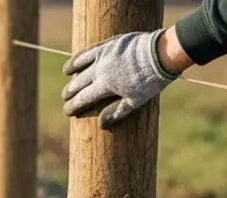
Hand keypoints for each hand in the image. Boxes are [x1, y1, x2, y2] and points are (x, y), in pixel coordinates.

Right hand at [62, 28, 183, 128]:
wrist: (161, 54)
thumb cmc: (150, 81)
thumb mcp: (135, 101)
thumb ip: (116, 112)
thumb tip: (100, 124)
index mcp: (105, 86)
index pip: (83, 98)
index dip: (73, 106)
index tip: (67, 112)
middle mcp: (100, 70)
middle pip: (79, 82)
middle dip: (70, 92)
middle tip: (65, 98)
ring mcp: (104, 55)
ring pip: (81, 64)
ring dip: (72, 71)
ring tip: (67, 75)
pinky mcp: (110, 44)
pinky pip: (90, 50)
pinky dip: (80, 56)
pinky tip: (76, 59)